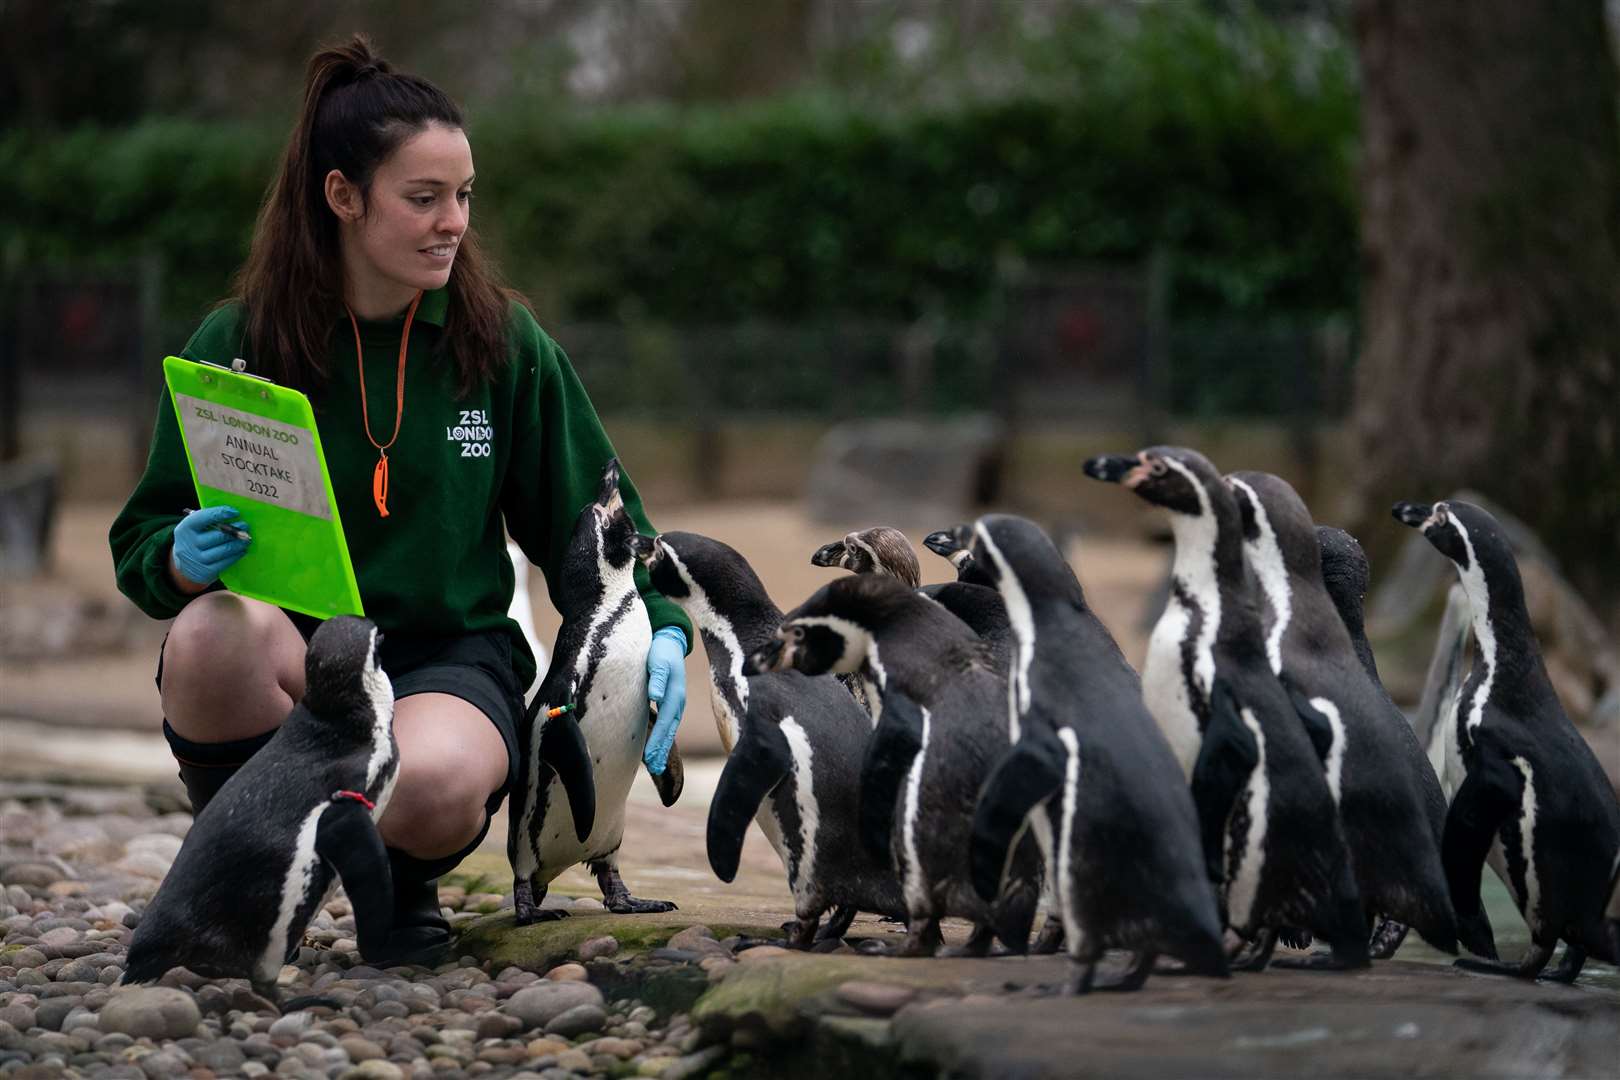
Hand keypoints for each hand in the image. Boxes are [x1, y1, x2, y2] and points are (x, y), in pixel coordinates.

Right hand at [170, 505, 250, 589]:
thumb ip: (209, 520)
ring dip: (239, 543)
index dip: (221, 513)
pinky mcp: (205, 572)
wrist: (184, 564)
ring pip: (224, 550)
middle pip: (218, 535)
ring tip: (247, 539)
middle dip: (235, 530)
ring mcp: (196, 559)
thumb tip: (233, 514)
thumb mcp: (195, 528)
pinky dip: (236, 555)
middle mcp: (188, 544)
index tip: (235, 512)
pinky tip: (242, 550)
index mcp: (185, 528)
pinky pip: (225, 562)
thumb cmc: (195, 539)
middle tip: (245, 526)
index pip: (204, 517)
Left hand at [644, 626, 687, 774]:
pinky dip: (662, 736)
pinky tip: (655, 744)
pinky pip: (667, 723)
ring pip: (669, 729)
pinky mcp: (670, 701)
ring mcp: (676, 702)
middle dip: (662, 750)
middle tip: (654, 768)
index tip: (650, 757)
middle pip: (669, 730)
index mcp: (675, 695)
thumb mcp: (658, 661)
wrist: (670, 640)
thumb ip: (656, 678)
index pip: (665, 723)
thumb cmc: (661, 651)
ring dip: (662, 746)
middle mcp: (678, 702)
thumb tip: (656, 696)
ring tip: (655, 764)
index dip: (658, 741)